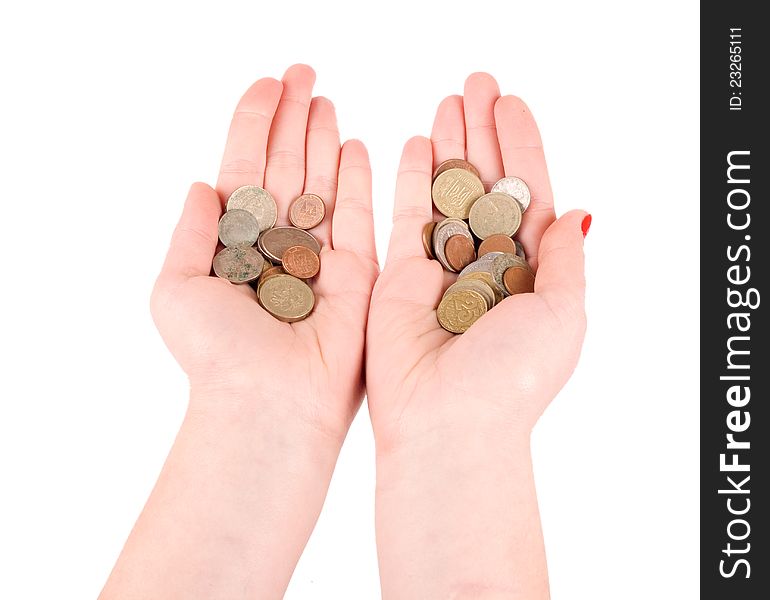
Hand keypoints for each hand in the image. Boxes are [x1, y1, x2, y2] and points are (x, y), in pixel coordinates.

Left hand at [102, 65, 376, 599]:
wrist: (269, 404)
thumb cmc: (216, 355)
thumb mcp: (177, 289)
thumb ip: (190, 233)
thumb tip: (201, 184)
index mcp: (234, 246)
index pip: (245, 170)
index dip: (253, 125)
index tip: (268, 85)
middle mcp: (277, 247)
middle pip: (285, 169)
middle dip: (292, 121)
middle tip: (304, 75)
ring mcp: (319, 260)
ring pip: (322, 185)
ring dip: (322, 140)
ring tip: (324, 100)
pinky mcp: (357, 277)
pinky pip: (360, 219)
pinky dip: (358, 181)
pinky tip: (354, 145)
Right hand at [366, 73, 587, 597]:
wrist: (449, 426)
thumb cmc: (511, 378)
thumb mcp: (563, 315)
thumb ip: (566, 258)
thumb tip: (579, 210)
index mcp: (530, 272)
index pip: (526, 195)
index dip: (521, 147)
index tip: (511, 104)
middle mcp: (486, 265)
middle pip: (485, 184)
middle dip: (482, 133)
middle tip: (476, 84)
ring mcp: (442, 270)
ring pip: (446, 194)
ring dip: (448, 146)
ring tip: (448, 101)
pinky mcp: (400, 279)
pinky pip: (405, 220)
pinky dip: (409, 182)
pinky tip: (413, 144)